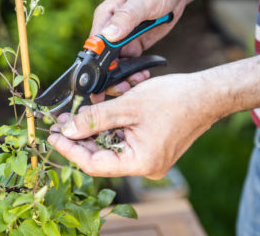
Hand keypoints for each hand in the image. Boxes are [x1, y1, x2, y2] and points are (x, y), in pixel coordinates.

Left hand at [48, 73, 217, 178]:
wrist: (207, 94)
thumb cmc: (175, 99)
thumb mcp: (126, 106)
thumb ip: (94, 119)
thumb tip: (67, 130)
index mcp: (140, 162)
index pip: (94, 164)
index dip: (69, 150)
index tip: (52, 136)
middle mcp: (144, 166)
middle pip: (101, 156)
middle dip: (78, 138)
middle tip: (60, 122)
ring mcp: (149, 158)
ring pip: (110, 148)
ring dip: (92, 131)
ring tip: (73, 116)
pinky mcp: (151, 148)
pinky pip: (122, 142)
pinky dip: (108, 129)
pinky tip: (95, 116)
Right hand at [90, 0, 186, 101]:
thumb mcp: (143, 1)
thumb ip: (125, 18)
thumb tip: (107, 36)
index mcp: (105, 18)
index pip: (93, 46)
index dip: (95, 66)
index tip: (101, 81)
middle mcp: (109, 31)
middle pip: (102, 61)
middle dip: (110, 77)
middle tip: (122, 88)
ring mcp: (121, 40)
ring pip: (115, 67)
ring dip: (124, 77)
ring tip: (138, 79)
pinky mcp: (134, 46)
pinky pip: (129, 65)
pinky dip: (134, 73)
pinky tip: (144, 74)